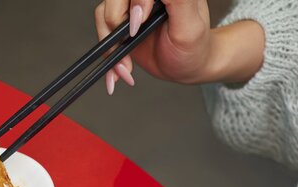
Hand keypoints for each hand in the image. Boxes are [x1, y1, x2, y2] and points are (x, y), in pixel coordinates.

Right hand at [94, 0, 264, 91]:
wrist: (186, 66)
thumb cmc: (194, 48)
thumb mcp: (190, 26)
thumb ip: (177, 1)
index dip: (134, 3)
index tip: (138, 25)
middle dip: (116, 24)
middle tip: (131, 41)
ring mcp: (132, 9)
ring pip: (103, 13)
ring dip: (110, 44)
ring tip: (125, 65)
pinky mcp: (122, 23)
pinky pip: (103, 29)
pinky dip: (107, 51)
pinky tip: (117, 69)